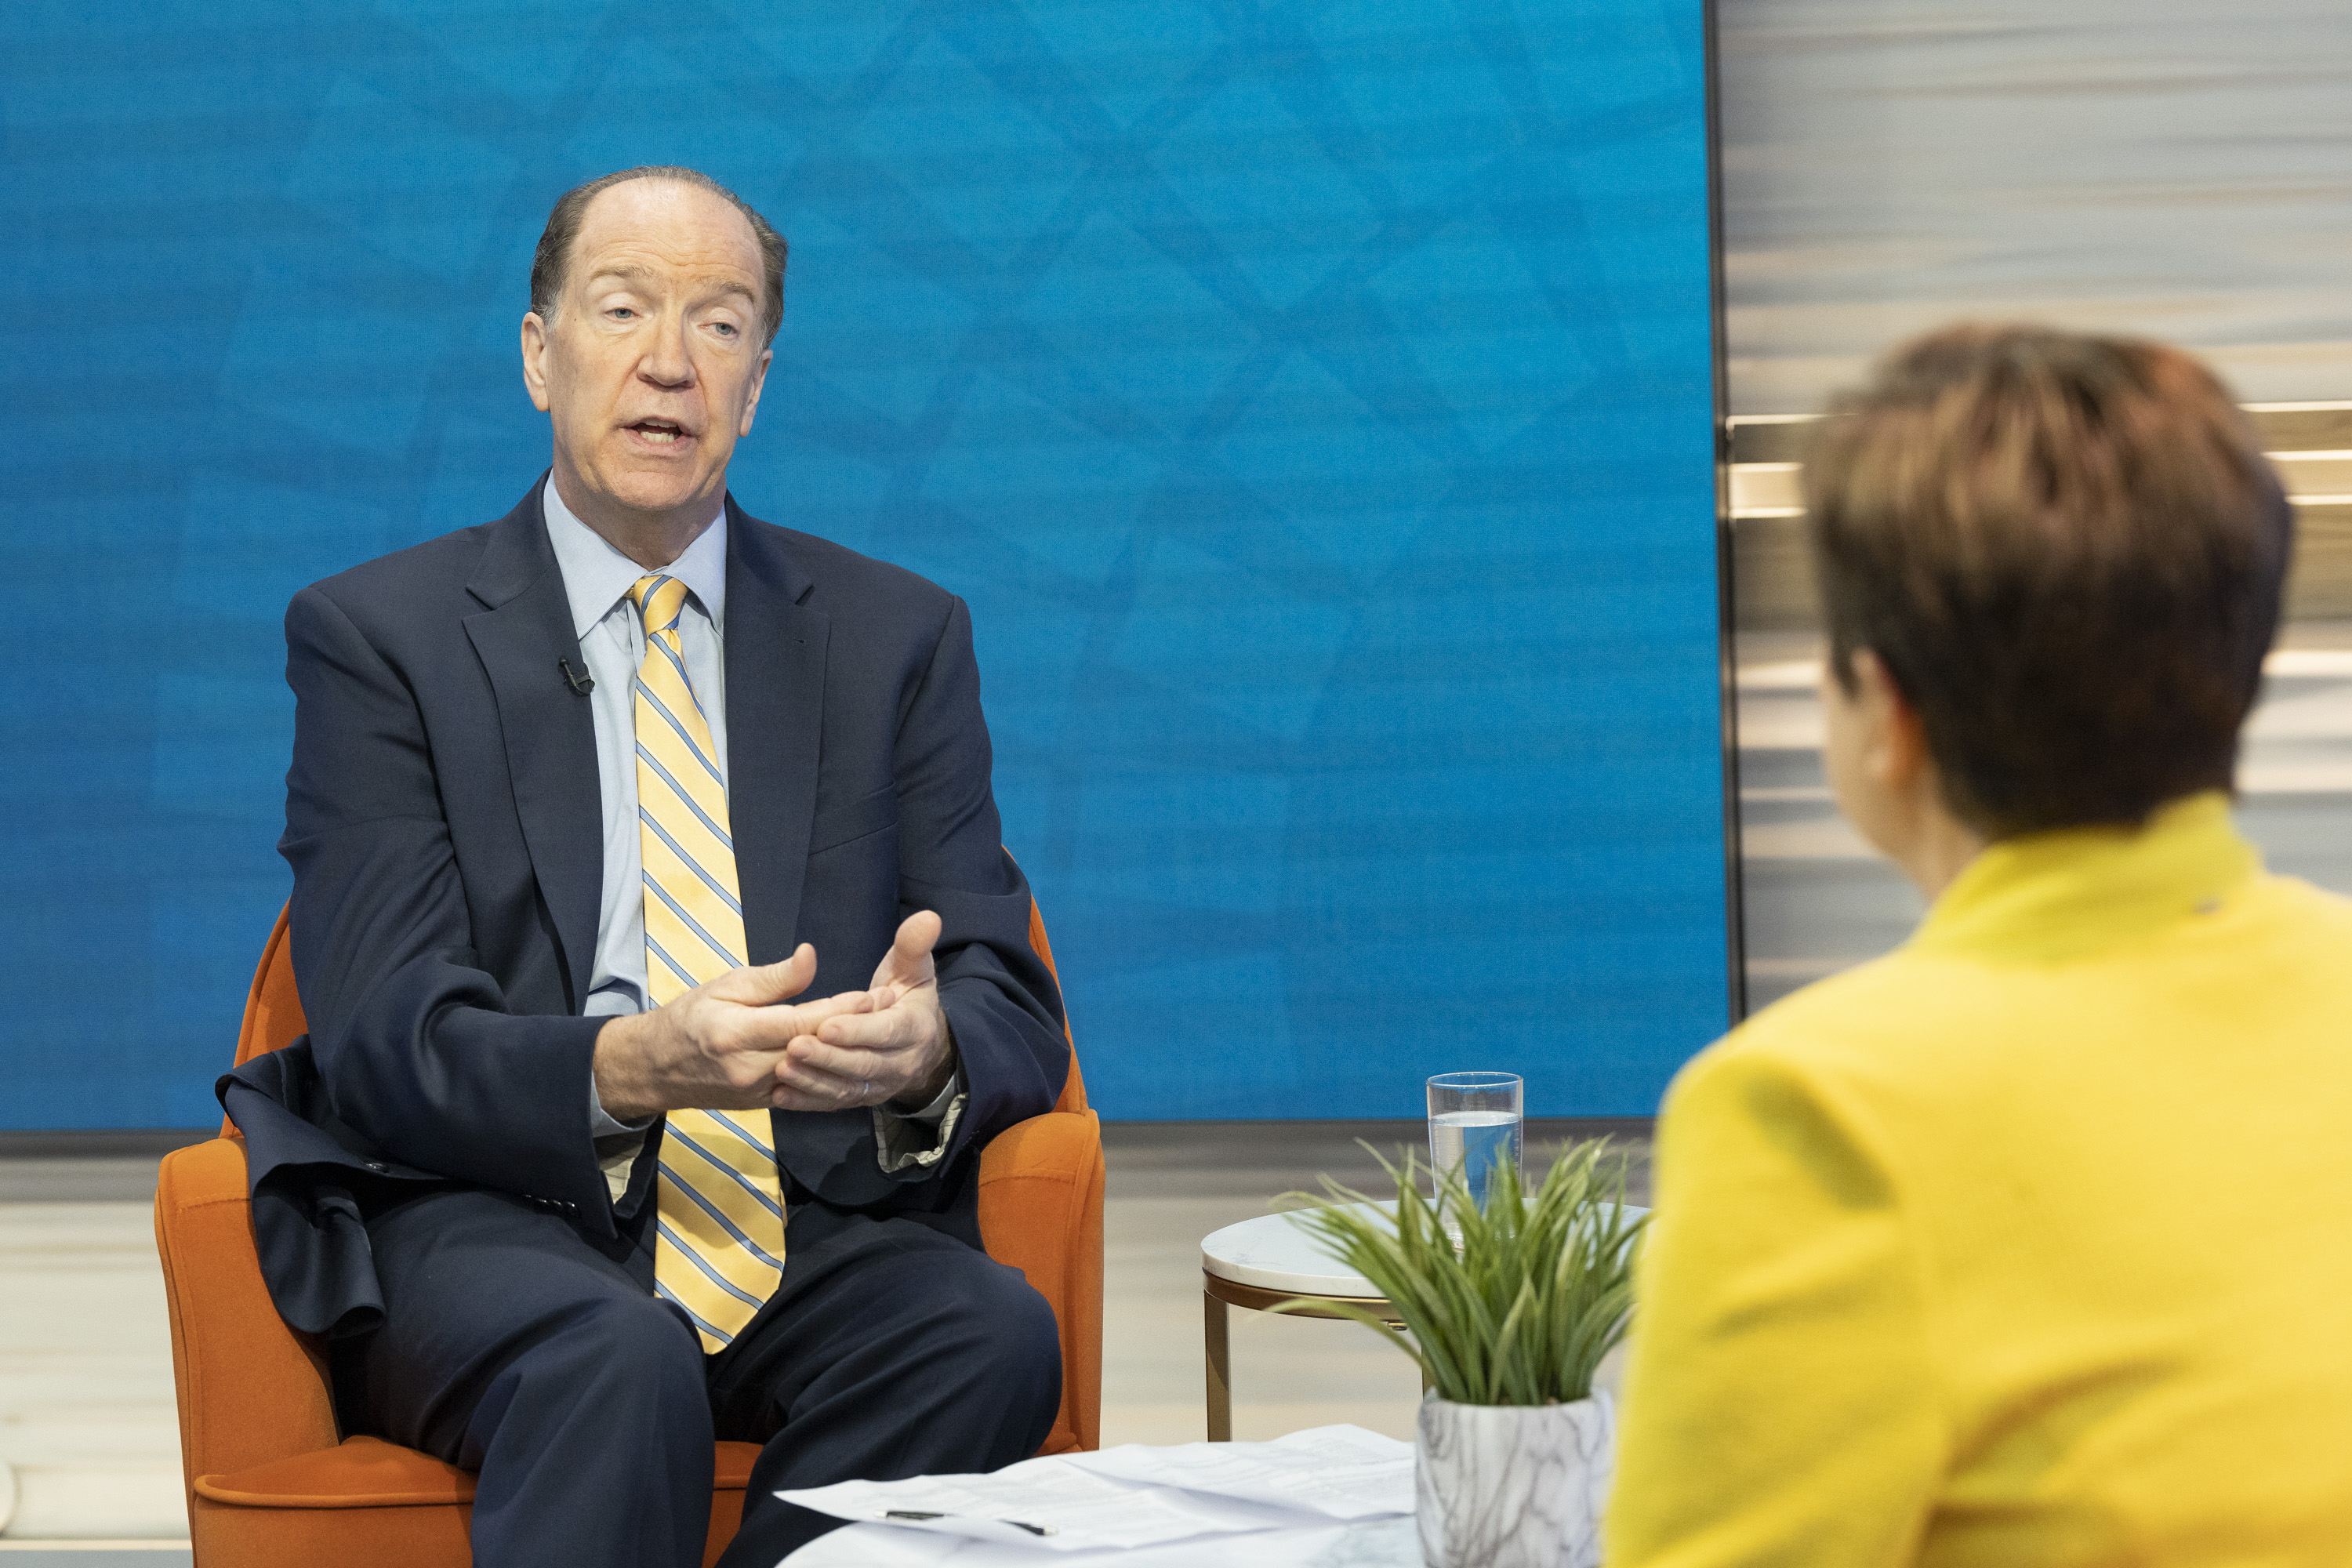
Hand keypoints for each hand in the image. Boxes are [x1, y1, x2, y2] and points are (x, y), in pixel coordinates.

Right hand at [591, 943, 873, 1122]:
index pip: (804, 1020)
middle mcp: (751, 1067)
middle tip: (894, 1006)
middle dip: (857, 1028)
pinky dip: (832, 1076)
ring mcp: (759, 1092)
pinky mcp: (765, 1105)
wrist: (656, 1069)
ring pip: (816, 1073)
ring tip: (886, 1031)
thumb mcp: (725, 985)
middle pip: (817, 1048)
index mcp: (738, 1032)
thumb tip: (811, 957)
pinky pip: (807, 1091)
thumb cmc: (690, 1017)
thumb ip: (773, 978)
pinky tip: (861, 1061)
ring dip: (852, 1053)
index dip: (844, 1007)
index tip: (878, 992)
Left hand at [773, 911, 955, 1113]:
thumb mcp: (914, 969)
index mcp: (914, 1028)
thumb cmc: (906, 996)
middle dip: (828, 1058)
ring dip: (814, 1081)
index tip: (826, 1024)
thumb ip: (914, 946)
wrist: (919, 1044)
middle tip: (793, 1047)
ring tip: (782, 1069)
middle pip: (863, 1065)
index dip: (857, 1030)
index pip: (886, 1032)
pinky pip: (834, 1103)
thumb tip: (928, 917)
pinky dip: (808, 1101)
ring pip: (847, 1088)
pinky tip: (781, 1094)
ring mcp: (881, 1086)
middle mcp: (901, 1063)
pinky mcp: (861, 1099)